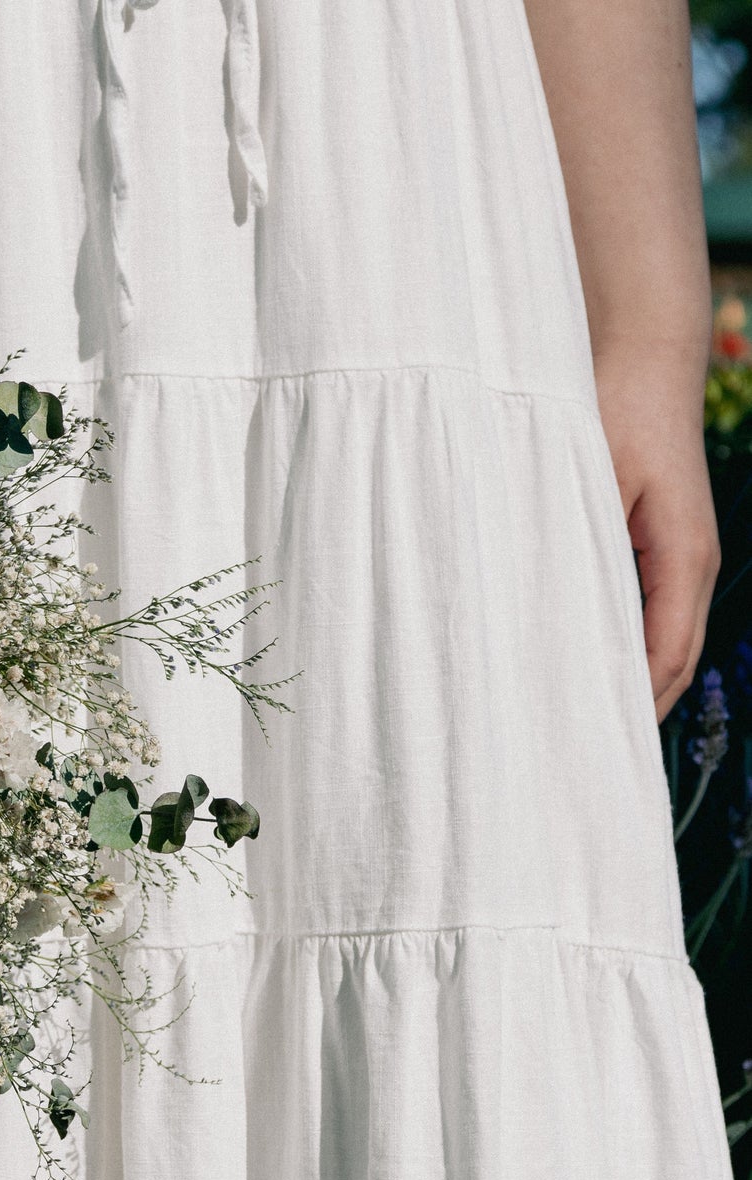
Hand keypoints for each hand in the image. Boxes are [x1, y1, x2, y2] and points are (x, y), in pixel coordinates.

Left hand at [594, 343, 720, 724]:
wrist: (639, 360)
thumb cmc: (614, 412)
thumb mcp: (591, 482)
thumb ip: (578, 547)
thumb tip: (553, 618)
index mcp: (684, 558)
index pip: (666, 656)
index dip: (633, 705)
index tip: (592, 745)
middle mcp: (690, 567)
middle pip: (669, 664)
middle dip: (631, 713)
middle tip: (577, 757)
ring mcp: (678, 560)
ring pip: (660, 646)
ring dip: (626, 687)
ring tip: (577, 731)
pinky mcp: (656, 550)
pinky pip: (645, 618)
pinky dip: (621, 653)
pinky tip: (581, 671)